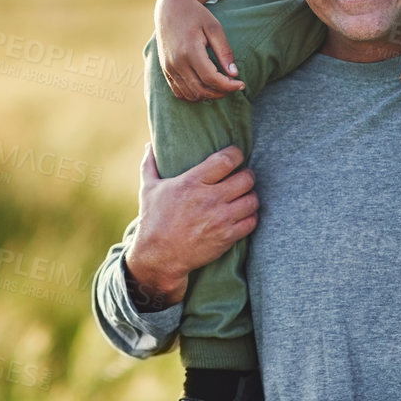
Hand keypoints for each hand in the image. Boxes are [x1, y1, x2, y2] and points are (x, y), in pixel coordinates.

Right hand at [124, 143, 258, 307]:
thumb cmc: (153, 220)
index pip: (227, 160)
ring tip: (243, 196)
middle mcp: (209, 199)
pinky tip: (242, 215)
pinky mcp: (227, 237)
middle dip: (246, 176)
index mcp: (192, 182)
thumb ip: (150, 164)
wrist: (159, 256)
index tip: (235, 155)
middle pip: (246, 179)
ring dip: (250, 197)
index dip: (236, 154)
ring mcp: (220, 219)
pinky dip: (250, 217)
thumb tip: (149, 144)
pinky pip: (252, 221)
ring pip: (252, 200)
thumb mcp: (148, 189)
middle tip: (242, 178)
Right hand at [156, 0, 244, 101]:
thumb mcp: (214, 28)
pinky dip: (193, 95)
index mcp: (190, 50)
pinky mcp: (165, 69)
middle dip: (220, 92)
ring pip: (190, 94)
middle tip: (233, 86)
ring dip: (208, 96)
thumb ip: (224, 51)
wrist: (171, 7)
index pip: (211, 78)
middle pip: (201, 90)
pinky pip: (178, 91)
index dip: (228, 86)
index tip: (241, 84)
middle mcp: (176, 62)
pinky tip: (205, 88)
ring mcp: (169, 67)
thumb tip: (234, 73)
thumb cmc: (195, 15)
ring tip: (221, 87)